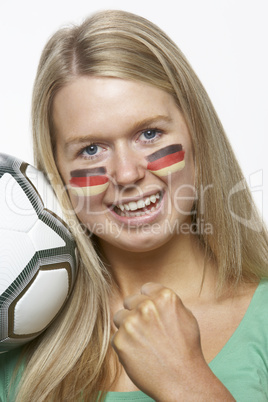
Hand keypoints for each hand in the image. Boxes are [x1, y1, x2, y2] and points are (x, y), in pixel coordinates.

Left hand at [112, 283, 234, 400]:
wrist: (183, 380)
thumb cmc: (187, 349)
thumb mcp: (185, 316)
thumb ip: (166, 303)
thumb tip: (150, 296)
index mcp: (164, 296)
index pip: (145, 288)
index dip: (148, 302)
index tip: (152, 315)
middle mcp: (146, 306)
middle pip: (130, 301)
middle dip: (136, 313)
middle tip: (147, 332)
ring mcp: (132, 322)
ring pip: (119, 317)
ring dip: (127, 328)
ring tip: (143, 343)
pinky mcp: (120, 340)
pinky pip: (116, 337)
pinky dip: (124, 345)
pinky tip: (139, 354)